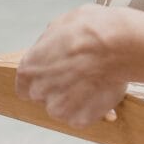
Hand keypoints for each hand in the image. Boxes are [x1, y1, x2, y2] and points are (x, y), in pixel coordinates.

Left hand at [16, 5, 133, 128]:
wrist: (118, 45)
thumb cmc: (91, 31)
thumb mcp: (63, 24)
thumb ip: (52, 42)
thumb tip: (56, 44)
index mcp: (29, 68)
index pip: (25, 86)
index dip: (41, 80)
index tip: (54, 77)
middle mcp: (39, 91)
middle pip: (44, 98)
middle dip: (60, 89)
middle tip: (80, 76)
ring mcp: (60, 108)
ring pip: (65, 109)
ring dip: (76, 101)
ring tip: (94, 83)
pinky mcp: (80, 119)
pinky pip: (84, 117)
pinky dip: (92, 109)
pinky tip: (102, 92)